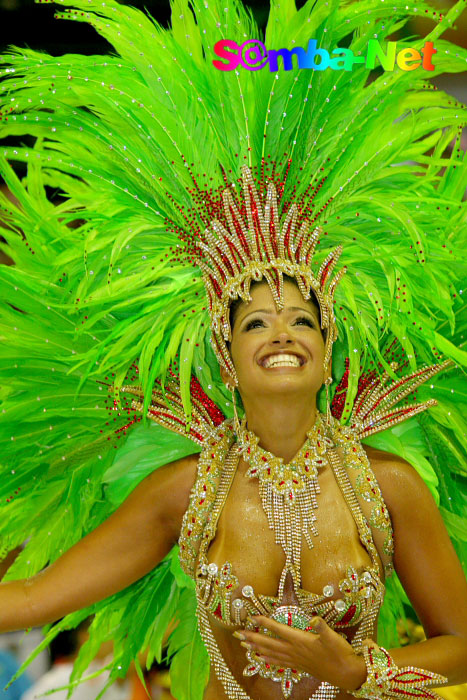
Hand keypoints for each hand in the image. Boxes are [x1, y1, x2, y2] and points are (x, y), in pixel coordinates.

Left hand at [234, 615, 366, 691]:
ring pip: (271, 654)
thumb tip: (315, 619)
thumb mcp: (332, 637)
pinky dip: (268, 660)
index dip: (264, 622)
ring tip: (244, 646)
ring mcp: (296, 659)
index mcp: (300, 640)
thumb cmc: (340, 653)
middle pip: (269, 643)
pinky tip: (262, 660)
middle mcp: (294, 650)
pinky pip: (279, 663)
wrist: (346, 673)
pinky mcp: (299, 666)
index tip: (251, 617)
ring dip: (257, 649)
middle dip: (253, 638)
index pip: (278, 629)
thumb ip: (322, 627)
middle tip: (238, 634)